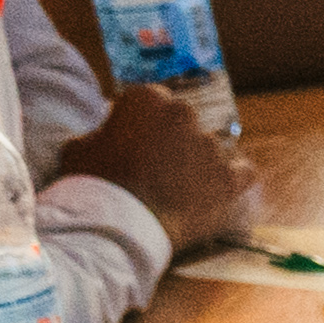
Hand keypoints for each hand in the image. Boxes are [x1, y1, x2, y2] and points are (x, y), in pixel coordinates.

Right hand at [58, 75, 255, 249]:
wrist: (119, 224)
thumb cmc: (94, 184)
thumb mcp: (80, 146)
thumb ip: (102, 131)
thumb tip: (110, 132)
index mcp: (148, 98)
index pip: (152, 102)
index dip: (143, 122)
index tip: (136, 140)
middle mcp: (184, 114)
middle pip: (183, 122)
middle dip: (172, 139)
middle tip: (155, 165)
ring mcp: (210, 146)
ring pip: (208, 148)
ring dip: (196, 161)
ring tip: (177, 186)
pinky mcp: (228, 178)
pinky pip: (243, 171)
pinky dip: (233, 177)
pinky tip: (220, 186)